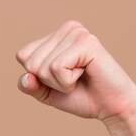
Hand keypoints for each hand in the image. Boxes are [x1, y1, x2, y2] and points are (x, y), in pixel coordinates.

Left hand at [15, 20, 135, 120]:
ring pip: (42, 66)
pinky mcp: (86, 42)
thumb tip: (26, 77)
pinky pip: (56, 68)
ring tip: (81, 77)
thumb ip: (30, 85)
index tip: (62, 78)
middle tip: (73, 80)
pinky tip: (86, 74)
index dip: (37, 77)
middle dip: (48, 81)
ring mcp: (77, 33)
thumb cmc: (81, 96)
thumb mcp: (46, 93)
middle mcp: (67, 28)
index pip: (23, 56)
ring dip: (59, 82)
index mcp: (56, 35)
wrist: (111, 107)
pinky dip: (67, 81)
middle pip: (30, 62)